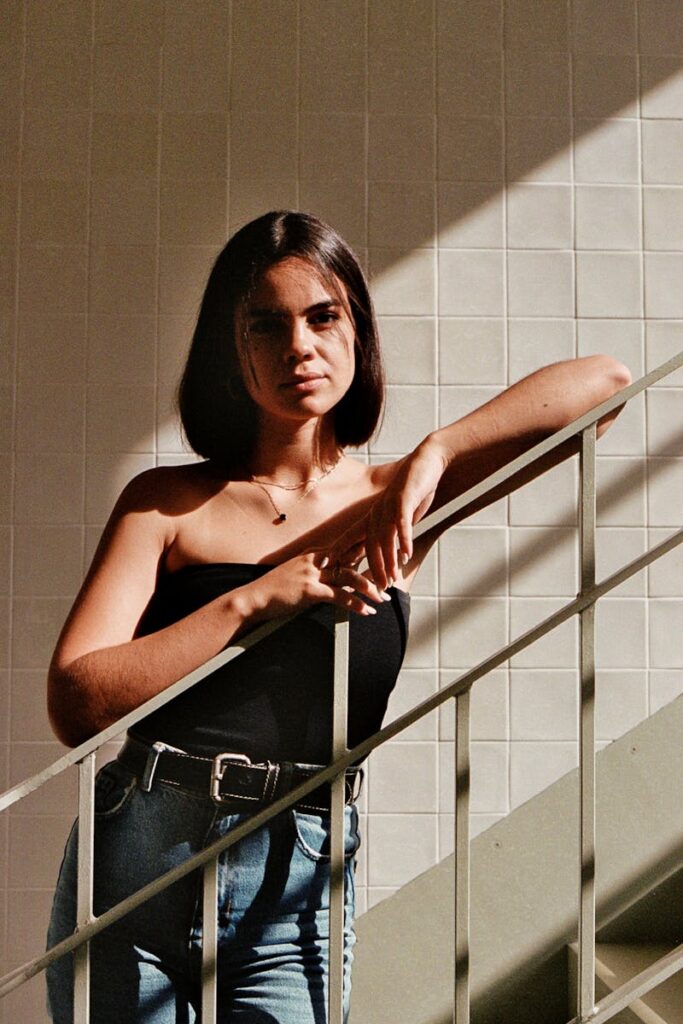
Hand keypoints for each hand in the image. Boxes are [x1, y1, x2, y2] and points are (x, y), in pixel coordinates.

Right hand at [237, 550, 391, 626]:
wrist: (253, 599)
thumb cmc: (273, 590)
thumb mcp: (295, 575)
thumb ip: (314, 572)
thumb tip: (332, 576)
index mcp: (313, 555)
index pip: (344, 546)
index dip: (364, 545)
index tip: (383, 544)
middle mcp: (315, 560)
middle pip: (351, 557)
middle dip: (373, 564)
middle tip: (392, 571)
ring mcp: (312, 574)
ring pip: (349, 576)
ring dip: (369, 587)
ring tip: (383, 597)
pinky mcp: (310, 590)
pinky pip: (340, 596)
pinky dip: (355, 604)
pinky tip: (367, 611)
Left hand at [330, 437, 449, 590]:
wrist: (426, 463)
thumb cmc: (414, 490)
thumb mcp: (401, 515)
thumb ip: (393, 533)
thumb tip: (392, 554)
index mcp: (373, 516)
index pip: (351, 537)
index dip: (337, 552)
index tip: (324, 567)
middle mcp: (377, 513)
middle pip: (369, 545)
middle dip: (371, 568)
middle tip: (374, 588)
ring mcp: (389, 507)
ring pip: (385, 538)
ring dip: (388, 561)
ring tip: (390, 579)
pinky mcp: (404, 501)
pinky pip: (402, 524)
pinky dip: (403, 539)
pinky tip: (406, 554)